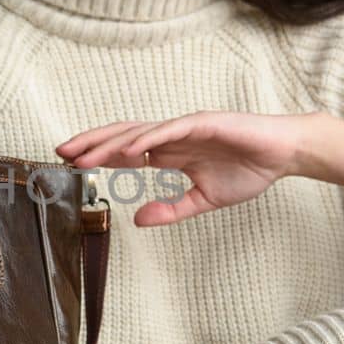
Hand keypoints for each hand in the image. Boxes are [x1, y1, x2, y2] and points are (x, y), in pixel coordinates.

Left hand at [55, 111, 301, 226]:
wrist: (283, 154)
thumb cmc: (248, 170)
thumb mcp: (203, 200)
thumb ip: (171, 209)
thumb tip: (137, 220)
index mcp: (170, 152)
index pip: (124, 152)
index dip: (98, 157)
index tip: (71, 165)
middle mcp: (172, 136)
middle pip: (122, 137)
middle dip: (91, 144)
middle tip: (60, 153)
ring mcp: (186, 127)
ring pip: (138, 131)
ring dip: (109, 142)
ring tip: (83, 153)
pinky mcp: (204, 123)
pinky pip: (169, 130)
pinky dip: (147, 138)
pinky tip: (126, 149)